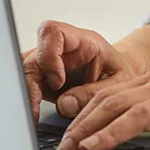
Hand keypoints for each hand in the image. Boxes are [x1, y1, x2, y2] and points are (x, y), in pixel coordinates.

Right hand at [23, 20, 146, 123]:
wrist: (124, 75)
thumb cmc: (122, 73)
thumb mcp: (117, 84)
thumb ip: (92, 93)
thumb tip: (64, 104)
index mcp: (82, 41)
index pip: (53, 32)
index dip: (48, 55)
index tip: (57, 82)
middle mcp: (62, 49)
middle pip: (32, 55)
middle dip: (30, 83)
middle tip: (36, 109)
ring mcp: (51, 63)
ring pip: (25, 71)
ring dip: (27, 94)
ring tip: (34, 117)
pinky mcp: (45, 78)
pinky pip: (28, 85)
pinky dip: (28, 101)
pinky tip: (34, 116)